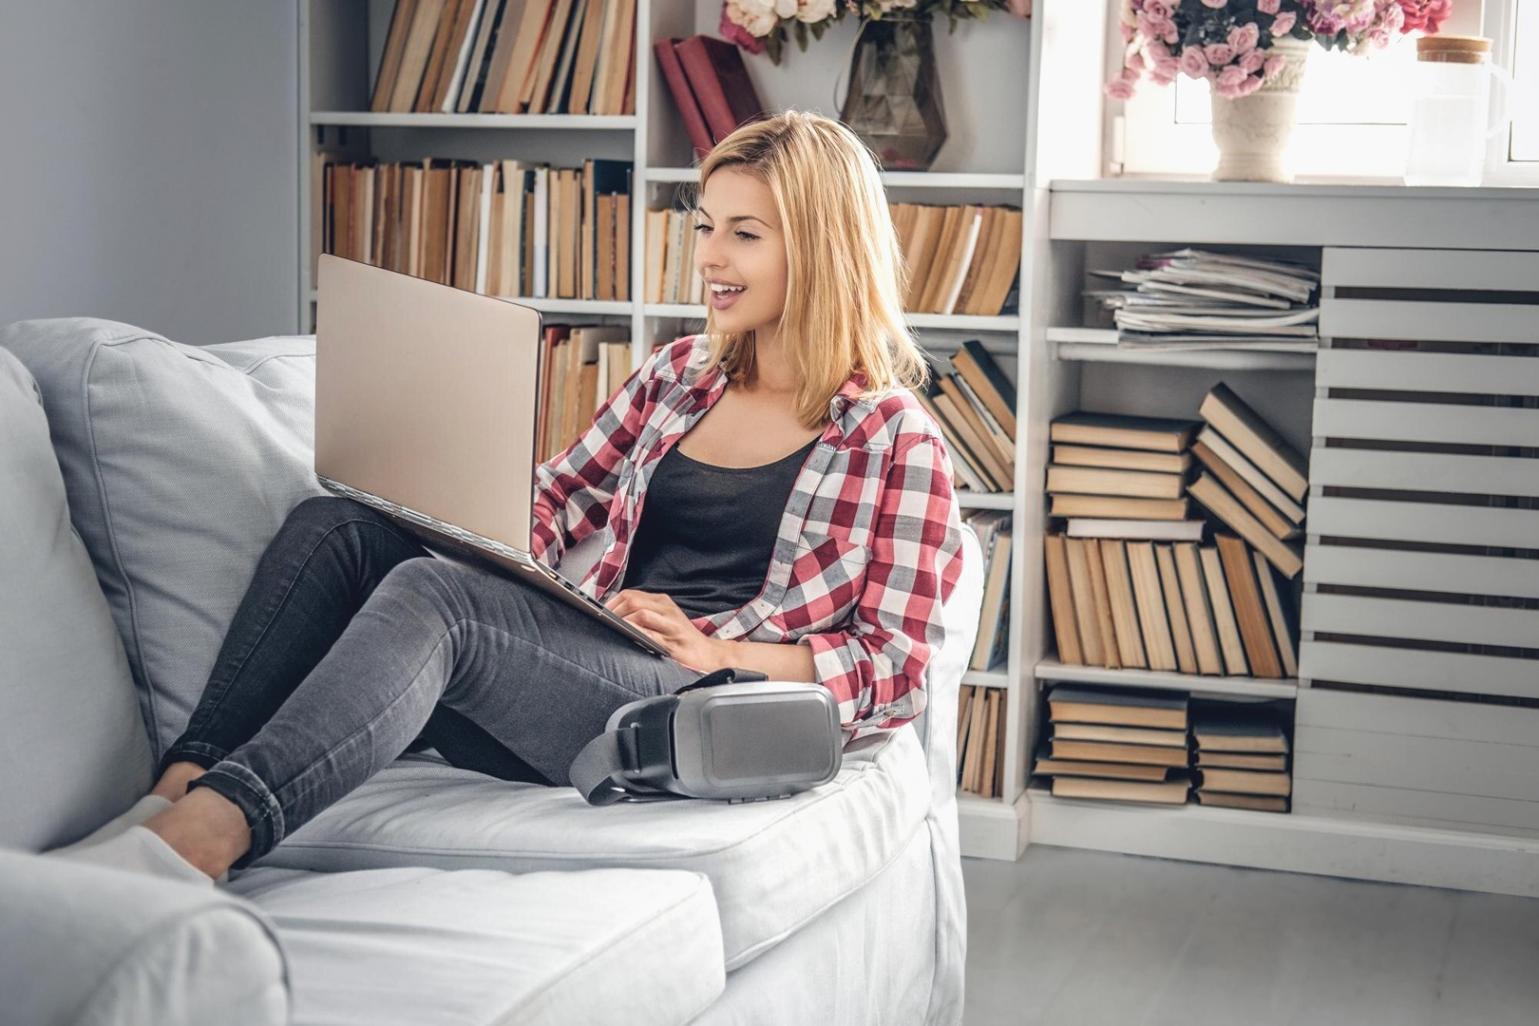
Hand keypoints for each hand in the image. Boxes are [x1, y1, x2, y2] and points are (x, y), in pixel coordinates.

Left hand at [604, 590, 724, 672]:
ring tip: (610, 628)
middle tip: (601, 622)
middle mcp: (666, 609)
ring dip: (622, 620)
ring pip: (641, 613)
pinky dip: (636, 634)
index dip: (611, 603)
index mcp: (662, 602)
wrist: (708, 654)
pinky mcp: (674, 642)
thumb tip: (612, 617)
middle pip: (632, 600)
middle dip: (613, 611)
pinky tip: (627, 637)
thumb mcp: (663, 620)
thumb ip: (641, 615)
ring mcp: (671, 624)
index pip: (630, 594)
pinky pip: (651, 634)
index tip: (598, 613)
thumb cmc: (681, 639)